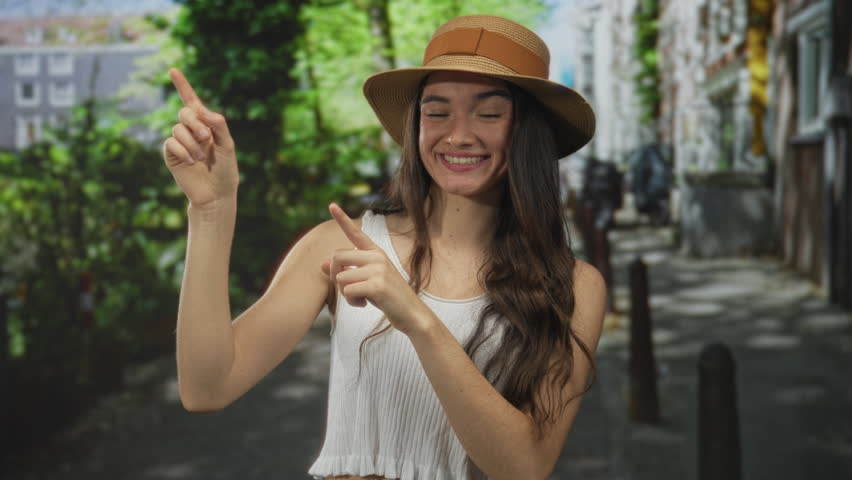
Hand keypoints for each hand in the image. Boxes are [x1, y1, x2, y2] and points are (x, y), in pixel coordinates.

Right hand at [162, 68, 238, 208]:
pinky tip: (192, 162)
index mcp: (206, 125)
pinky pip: (171, 142)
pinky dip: (183, 151)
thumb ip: (217, 125)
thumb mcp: (227, 145)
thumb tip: (201, 109)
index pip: (192, 102)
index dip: (182, 85)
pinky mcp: (171, 154)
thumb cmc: (225, 171)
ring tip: (201, 158)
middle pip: (184, 113)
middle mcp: (190, 131)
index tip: (173, 70)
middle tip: (207, 139)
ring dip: (192, 143)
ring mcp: (179, 142)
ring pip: (178, 129)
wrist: (216, 194)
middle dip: (196, 124)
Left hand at [321, 203, 432, 336]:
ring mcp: (378, 269)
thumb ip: (347, 270)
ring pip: (340, 277)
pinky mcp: (377, 285)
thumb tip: (321, 264)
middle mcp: (377, 256)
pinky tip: (363, 304)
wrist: (411, 313)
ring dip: (344, 293)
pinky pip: (348, 291)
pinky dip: (351, 301)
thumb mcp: (367, 280)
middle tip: (345, 289)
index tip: (331, 205)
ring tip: (360, 299)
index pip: (355, 233)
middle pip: (337, 257)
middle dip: (334, 274)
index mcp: (375, 252)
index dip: (342, 219)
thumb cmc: (388, 296)